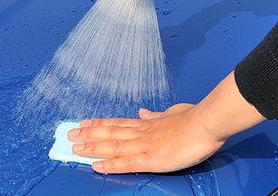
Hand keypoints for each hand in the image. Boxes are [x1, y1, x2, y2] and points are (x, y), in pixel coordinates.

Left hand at [68, 71, 265, 173]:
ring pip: (113, 145)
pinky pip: (126, 163)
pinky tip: (95, 166)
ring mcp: (145, 144)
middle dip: (89, 133)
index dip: (102, 123)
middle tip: (70, 132)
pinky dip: (109, 164)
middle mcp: (143, 132)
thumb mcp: (173, 112)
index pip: (120, 123)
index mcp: (149, 123)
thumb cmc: (195, 117)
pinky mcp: (151, 158)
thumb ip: (158, 115)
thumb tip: (144, 112)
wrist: (207, 122)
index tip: (86, 122)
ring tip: (74, 146)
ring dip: (92, 146)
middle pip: (111, 132)